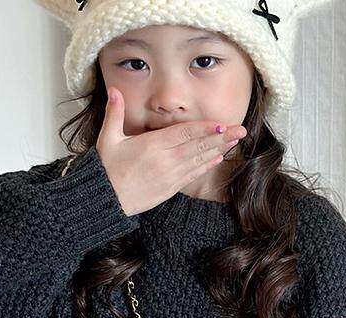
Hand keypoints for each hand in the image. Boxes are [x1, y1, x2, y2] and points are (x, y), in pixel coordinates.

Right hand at [96, 86, 246, 216]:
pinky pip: (193, 174)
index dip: (205, 128)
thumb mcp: (108, 138)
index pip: (184, 134)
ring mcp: (170, 176)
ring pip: (199, 160)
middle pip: (198, 146)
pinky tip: (218, 158)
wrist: (105, 200)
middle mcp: (165, 161)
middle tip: (240, 130)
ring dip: (219, 150)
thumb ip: (114, 113)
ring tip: (235, 141)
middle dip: (221, 137)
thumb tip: (114, 89)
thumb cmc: (106, 169)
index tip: (222, 123)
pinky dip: (206, 165)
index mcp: (152, 146)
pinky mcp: (170, 188)